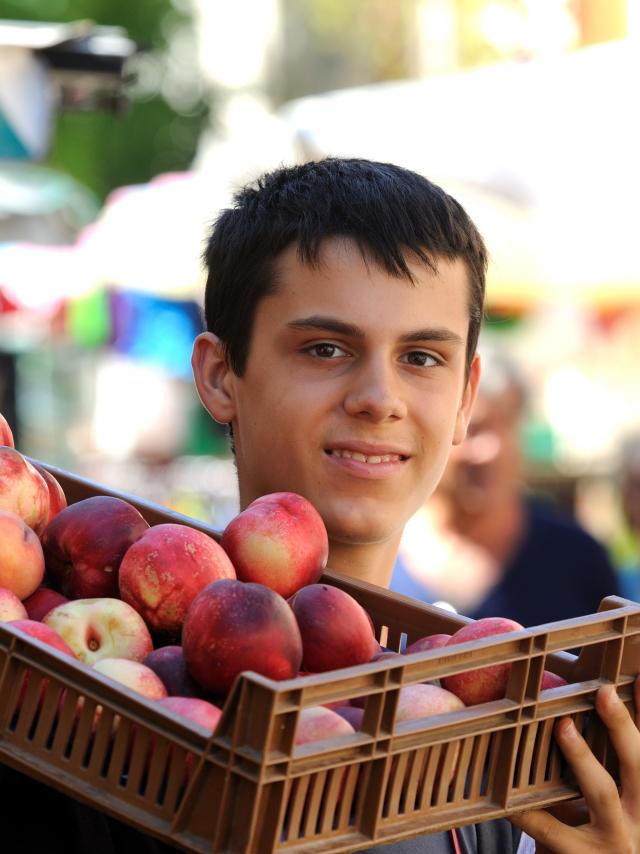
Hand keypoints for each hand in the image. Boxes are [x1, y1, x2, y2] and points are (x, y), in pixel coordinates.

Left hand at [511, 676, 639, 852]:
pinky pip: (549, 828)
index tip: (638, 678)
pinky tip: (506, 791)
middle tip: (604, 692)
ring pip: (602, 794)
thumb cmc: (596, 827)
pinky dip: (526, 808)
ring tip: (563, 727)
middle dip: (623, 727)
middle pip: (638, 767)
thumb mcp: (609, 792)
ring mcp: (613, 840)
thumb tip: (595, 692)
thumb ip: (605, 755)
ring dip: (583, 756)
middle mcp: (639, 818)